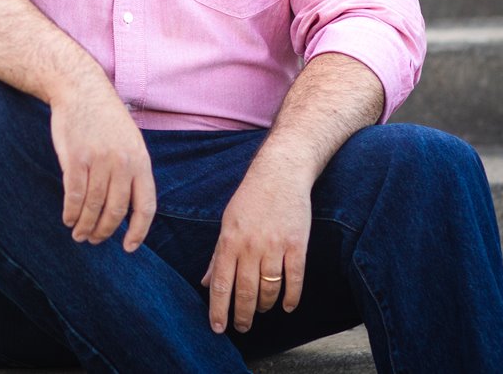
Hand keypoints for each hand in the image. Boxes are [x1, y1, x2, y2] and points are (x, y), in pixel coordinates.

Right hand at [48, 77, 156, 251]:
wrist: (81, 89)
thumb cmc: (105, 119)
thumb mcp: (130, 142)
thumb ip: (132, 171)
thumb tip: (128, 209)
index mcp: (141, 161)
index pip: (145, 206)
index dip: (138, 232)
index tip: (128, 247)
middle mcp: (123, 163)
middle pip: (116, 211)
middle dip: (104, 231)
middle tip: (94, 239)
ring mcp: (99, 160)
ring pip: (93, 206)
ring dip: (84, 225)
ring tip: (79, 234)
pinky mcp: (75, 158)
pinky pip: (74, 195)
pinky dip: (70, 211)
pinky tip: (68, 218)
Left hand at [201, 167, 309, 333]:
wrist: (280, 174)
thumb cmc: (250, 199)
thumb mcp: (227, 223)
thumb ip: (218, 255)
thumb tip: (205, 282)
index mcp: (229, 241)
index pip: (221, 284)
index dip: (218, 309)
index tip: (217, 328)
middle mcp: (250, 246)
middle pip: (245, 291)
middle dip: (242, 315)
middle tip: (242, 328)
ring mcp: (274, 246)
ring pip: (269, 289)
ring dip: (264, 305)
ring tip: (261, 310)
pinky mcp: (297, 245)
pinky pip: (294, 279)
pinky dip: (291, 297)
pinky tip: (287, 306)